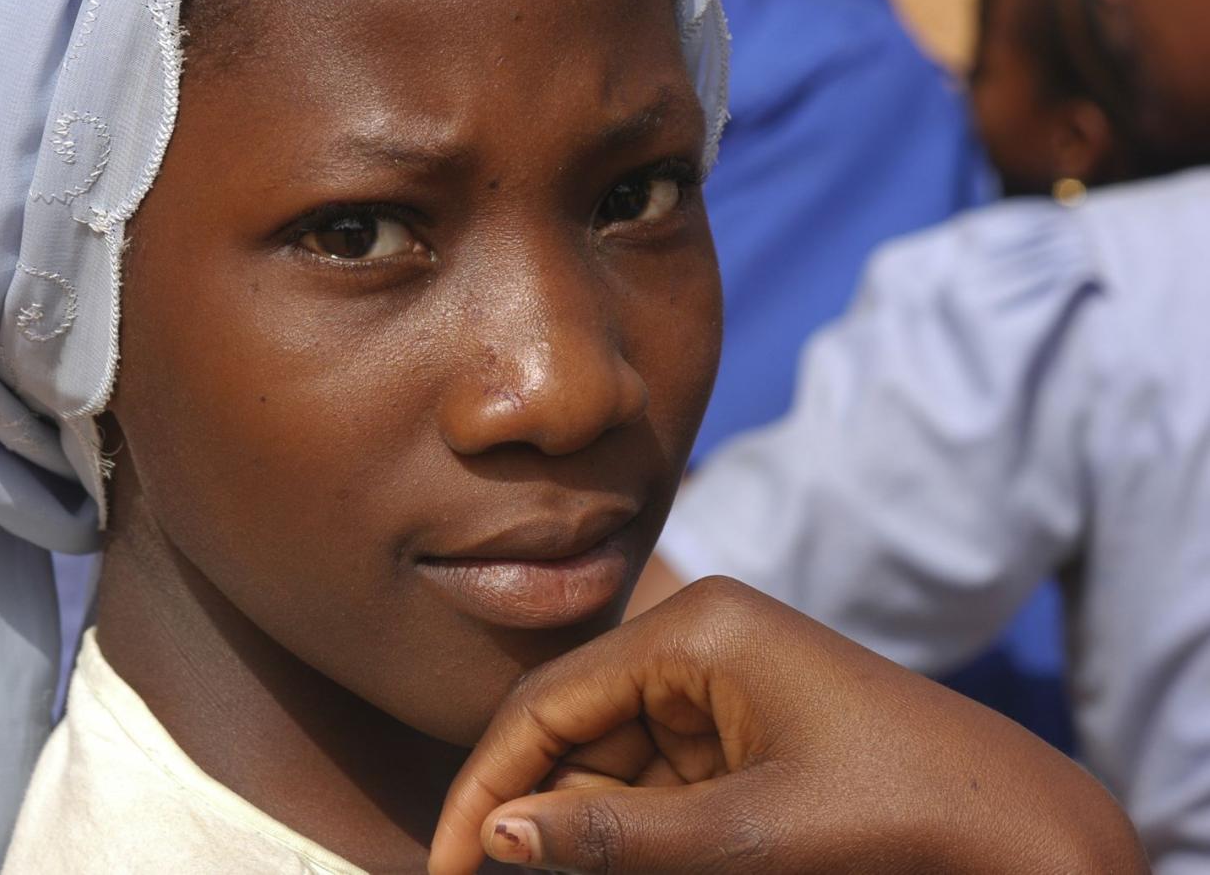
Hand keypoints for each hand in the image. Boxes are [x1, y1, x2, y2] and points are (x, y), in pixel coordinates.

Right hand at [429, 577, 1146, 873]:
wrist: (1032, 834)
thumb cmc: (903, 815)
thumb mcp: (751, 836)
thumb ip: (616, 840)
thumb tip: (494, 838)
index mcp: (694, 630)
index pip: (547, 703)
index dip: (487, 788)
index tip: (448, 867)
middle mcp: (695, 644)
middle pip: (570, 733)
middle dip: (537, 817)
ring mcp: (718, 689)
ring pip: (606, 768)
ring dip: (586, 835)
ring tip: (588, 872)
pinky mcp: (738, 734)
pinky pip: (653, 786)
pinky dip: (633, 838)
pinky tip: (623, 865)